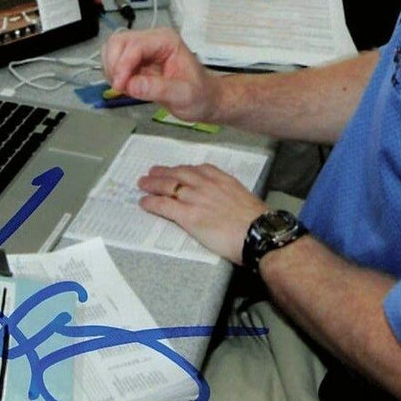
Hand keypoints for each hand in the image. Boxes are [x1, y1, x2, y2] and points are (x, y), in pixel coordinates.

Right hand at [101, 27, 221, 122]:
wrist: (205, 100)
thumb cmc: (200, 95)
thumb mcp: (184, 95)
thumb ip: (158, 89)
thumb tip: (132, 85)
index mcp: (167, 41)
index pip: (135, 45)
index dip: (123, 64)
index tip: (120, 85)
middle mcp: (153, 40)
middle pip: (119, 42)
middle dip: (115, 65)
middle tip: (121, 87)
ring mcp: (143, 49)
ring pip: (113, 49)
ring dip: (112, 69)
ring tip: (125, 87)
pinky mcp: (137, 61)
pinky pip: (115, 61)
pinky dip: (114, 74)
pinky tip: (127, 87)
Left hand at [137, 163, 267, 264]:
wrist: (258, 232)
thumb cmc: (257, 220)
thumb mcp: (243, 197)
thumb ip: (229, 194)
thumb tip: (225, 202)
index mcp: (221, 179)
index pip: (197, 169)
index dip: (183, 169)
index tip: (177, 169)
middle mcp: (206, 184)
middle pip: (179, 173)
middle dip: (163, 172)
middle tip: (152, 172)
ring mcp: (196, 198)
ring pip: (168, 186)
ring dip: (152, 184)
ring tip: (143, 184)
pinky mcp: (188, 215)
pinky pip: (164, 205)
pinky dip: (151, 202)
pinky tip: (144, 203)